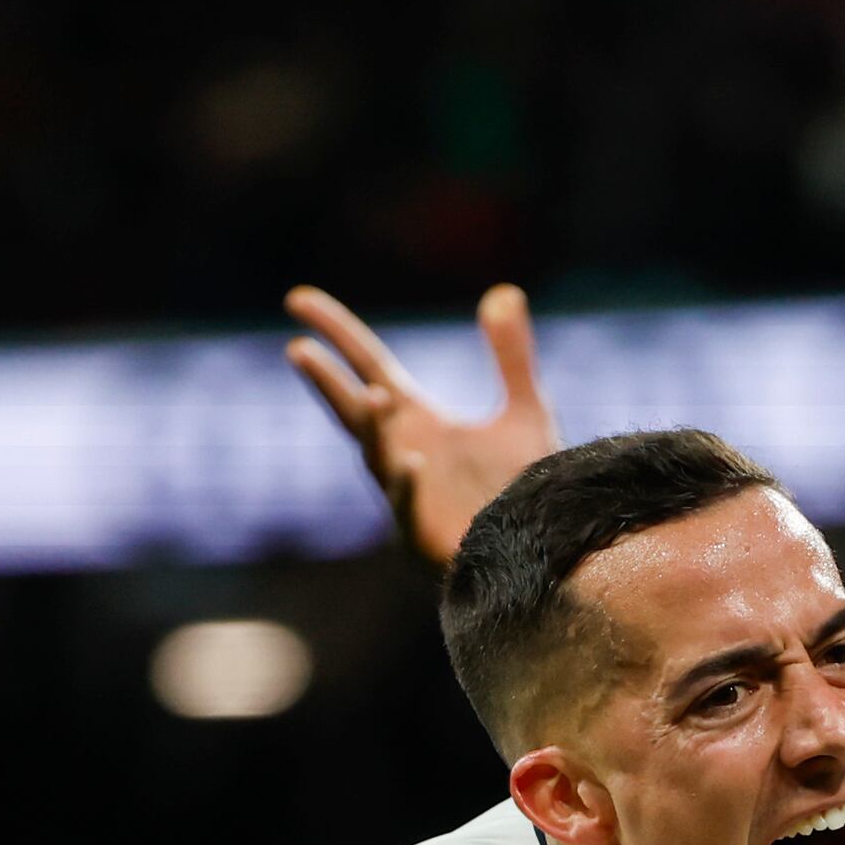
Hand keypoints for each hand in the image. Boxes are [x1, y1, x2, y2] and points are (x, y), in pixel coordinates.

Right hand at [283, 283, 560, 570]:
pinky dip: (408, 487)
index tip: (297, 300)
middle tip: (300, 349)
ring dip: (374, 429)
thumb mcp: (526, 411)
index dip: (335, 331)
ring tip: (376, 394)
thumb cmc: (530, 490)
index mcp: (417, 423)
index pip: (365, 365)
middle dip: (326, 382)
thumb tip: (505, 291)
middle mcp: (403, 455)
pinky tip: (413, 460)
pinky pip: (410, 511)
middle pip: (354, 410)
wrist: (548, 553)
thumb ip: (512, 355)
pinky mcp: (428, 540)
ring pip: (378, 459)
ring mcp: (410, 498)